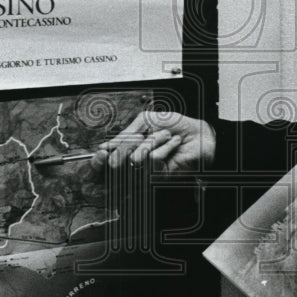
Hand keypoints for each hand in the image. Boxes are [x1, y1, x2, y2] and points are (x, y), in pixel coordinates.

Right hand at [93, 111, 215, 173]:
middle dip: (130, 144)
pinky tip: (173, 145)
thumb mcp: (146, 121)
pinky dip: (164, 147)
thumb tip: (105, 146)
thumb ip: (125, 133)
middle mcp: (135, 163)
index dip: (98, 161)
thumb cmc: (175, 126)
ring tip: (166, 137)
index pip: (105, 162)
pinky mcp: (159, 176)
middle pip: (116, 162)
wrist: (198, 133)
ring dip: (153, 141)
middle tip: (143, 136)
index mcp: (129, 149)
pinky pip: (152, 159)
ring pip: (135, 158)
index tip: (100, 153)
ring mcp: (147, 171)